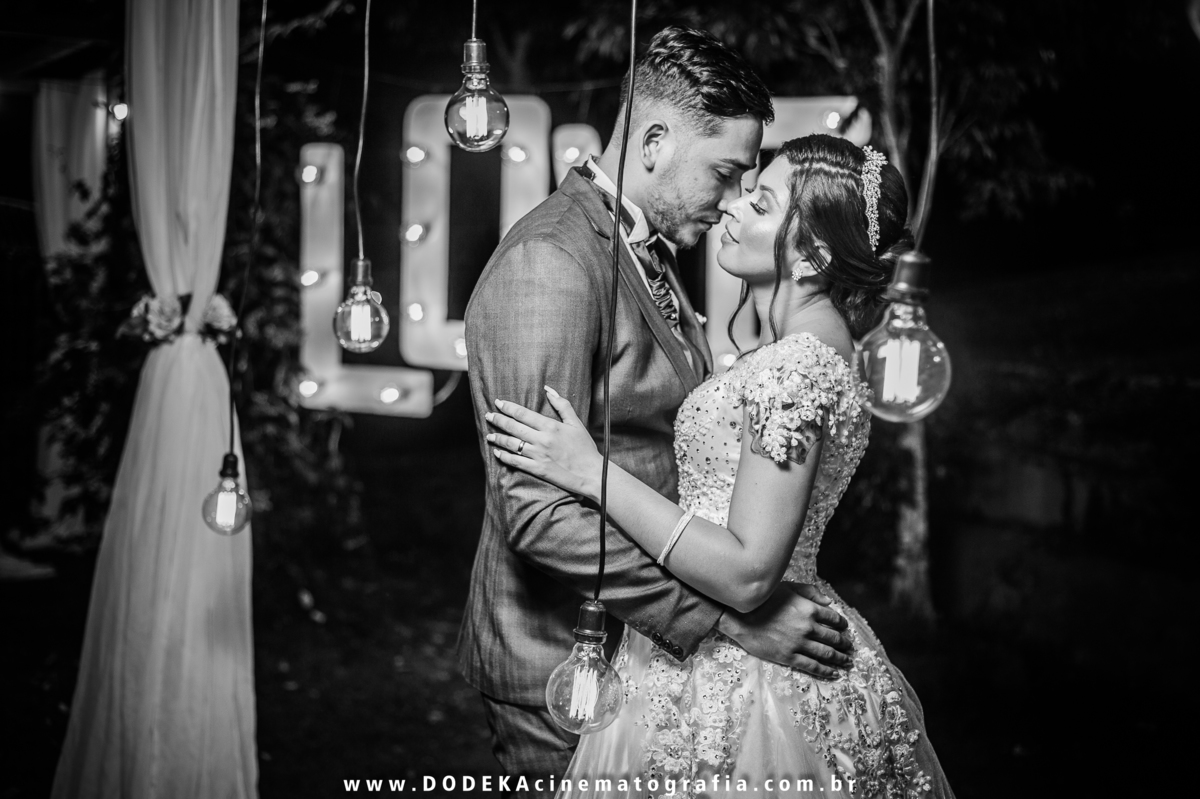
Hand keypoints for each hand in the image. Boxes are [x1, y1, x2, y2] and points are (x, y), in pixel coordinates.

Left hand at [486, 387, 603, 499]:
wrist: (591, 473)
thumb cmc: (585, 448)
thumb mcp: (576, 423)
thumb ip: (562, 405)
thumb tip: (548, 390)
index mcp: (550, 426)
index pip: (523, 413)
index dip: (508, 407)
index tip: (498, 403)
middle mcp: (541, 439)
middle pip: (513, 427)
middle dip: (498, 420)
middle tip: (488, 415)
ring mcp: (538, 455)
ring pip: (511, 444)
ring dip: (498, 438)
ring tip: (489, 434)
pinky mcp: (537, 469)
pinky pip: (515, 462)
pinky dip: (504, 456)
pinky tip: (497, 453)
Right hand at [716, 582, 854, 679]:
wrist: (740, 617)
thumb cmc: (763, 600)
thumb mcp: (787, 588)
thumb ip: (809, 593)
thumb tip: (829, 602)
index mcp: (809, 609)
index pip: (833, 618)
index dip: (842, 624)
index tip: (844, 628)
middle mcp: (807, 627)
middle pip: (833, 638)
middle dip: (844, 643)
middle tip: (850, 647)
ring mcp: (799, 644)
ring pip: (826, 654)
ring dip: (840, 658)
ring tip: (847, 661)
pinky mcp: (789, 657)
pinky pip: (812, 666)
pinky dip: (826, 671)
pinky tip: (834, 673)